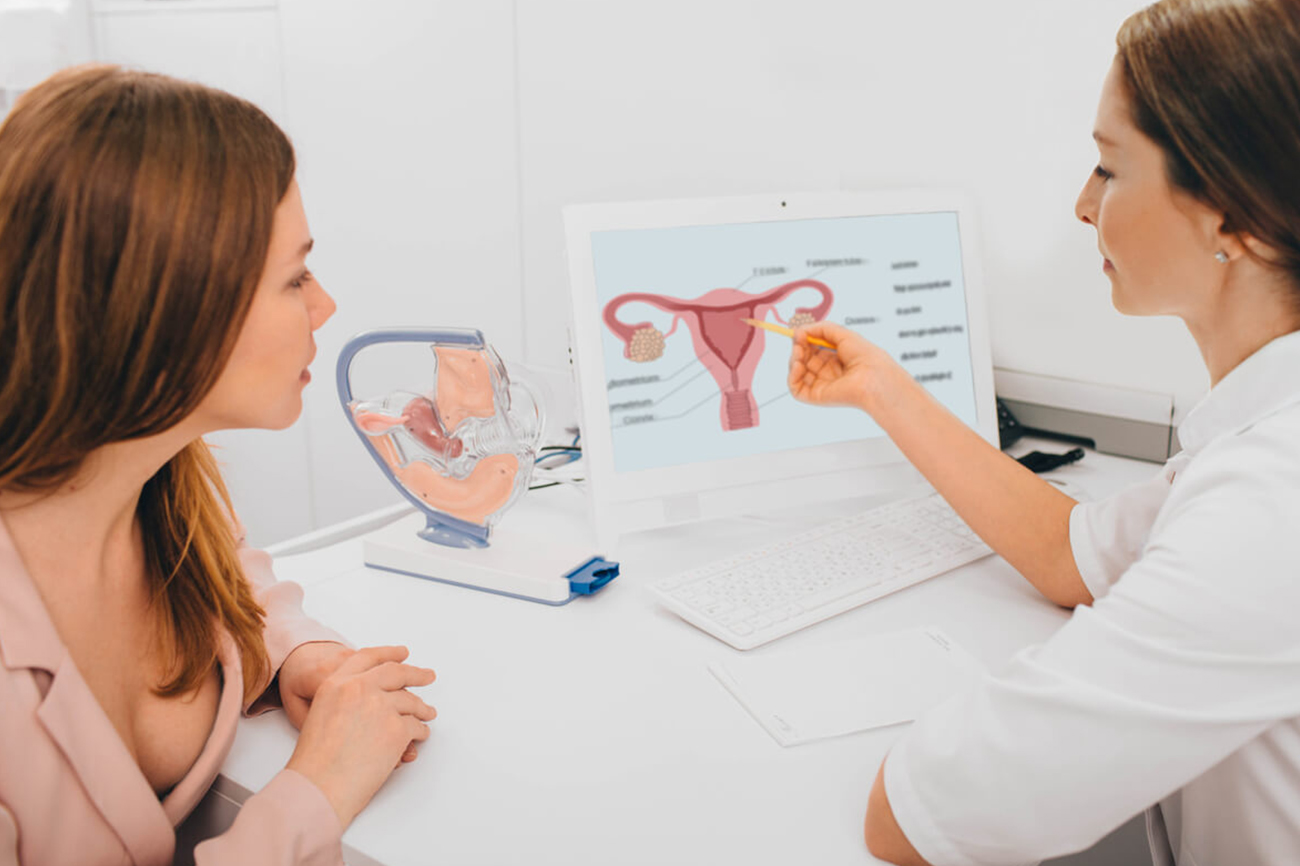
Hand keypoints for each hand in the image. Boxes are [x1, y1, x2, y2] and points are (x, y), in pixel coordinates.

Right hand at [286, 645, 437, 827]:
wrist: (317, 787)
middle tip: (427, 676)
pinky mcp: (396, 728)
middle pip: (396, 673)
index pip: (367, 658)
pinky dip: (420, 732)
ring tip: (427, 713)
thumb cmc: (314, 762)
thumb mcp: (319, 716)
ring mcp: (380, 706)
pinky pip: (416, 726)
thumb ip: (344, 701)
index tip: (401, 653)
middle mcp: (359, 688)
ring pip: (410, 701)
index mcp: (336, 683)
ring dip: (422, 708)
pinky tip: (420, 734)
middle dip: (416, 674)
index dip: (387, 654)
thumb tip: (371, 701)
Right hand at [787, 321, 908, 414]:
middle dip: (798, 347)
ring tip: (798, 351)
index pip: (813, 349)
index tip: (800, 331)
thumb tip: (801, 329)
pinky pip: (796, 388)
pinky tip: (798, 365)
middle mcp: (828, 372)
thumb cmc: (866, 357)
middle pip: (804, 359)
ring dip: (794, 359)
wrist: (873, 376)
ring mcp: (821, 384)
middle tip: (798, 339)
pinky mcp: (815, 396)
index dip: (805, 339)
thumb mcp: (843, 334)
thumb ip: (821, 328)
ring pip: (798, 372)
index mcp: (836, 360)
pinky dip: (792, 376)